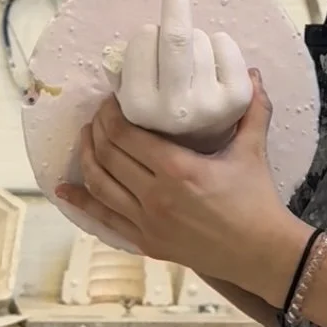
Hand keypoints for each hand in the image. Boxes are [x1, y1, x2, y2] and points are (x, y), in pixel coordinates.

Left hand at [57, 73, 309, 304]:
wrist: (261, 253)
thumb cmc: (258, 200)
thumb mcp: (253, 150)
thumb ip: (252, 109)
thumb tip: (253, 73)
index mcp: (177, 169)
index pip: (126, 134)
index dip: (111, 113)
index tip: (111, 99)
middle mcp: (155, 196)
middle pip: (108, 155)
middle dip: (97, 129)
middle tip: (99, 114)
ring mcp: (146, 222)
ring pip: (100, 184)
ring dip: (86, 157)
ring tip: (85, 138)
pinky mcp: (145, 241)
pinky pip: (104, 218)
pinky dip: (81, 201)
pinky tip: (64, 189)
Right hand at [104, 0, 252, 153]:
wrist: (203, 157)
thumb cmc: (162, 121)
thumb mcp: (130, 103)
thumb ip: (121, 75)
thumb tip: (114, 53)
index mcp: (139, 108)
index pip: (143, 40)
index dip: (148, 33)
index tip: (150, 36)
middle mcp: (174, 108)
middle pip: (176, 34)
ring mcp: (209, 104)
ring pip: (200, 37)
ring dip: (195, 38)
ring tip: (193, 66)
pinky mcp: (238, 98)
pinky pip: (224, 44)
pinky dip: (219, 44)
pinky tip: (214, 65)